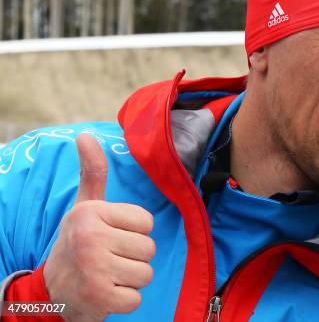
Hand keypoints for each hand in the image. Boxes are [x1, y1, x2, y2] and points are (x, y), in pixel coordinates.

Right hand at [43, 134, 155, 320]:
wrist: (51, 291)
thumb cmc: (78, 242)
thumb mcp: (85, 207)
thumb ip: (92, 173)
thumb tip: (85, 136)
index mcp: (91, 213)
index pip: (147, 222)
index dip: (134, 232)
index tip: (111, 236)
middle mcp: (89, 238)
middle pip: (148, 248)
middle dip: (133, 258)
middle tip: (108, 259)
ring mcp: (93, 269)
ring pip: (146, 273)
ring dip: (130, 280)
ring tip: (108, 275)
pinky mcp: (99, 297)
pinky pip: (136, 298)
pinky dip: (124, 301)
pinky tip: (105, 293)